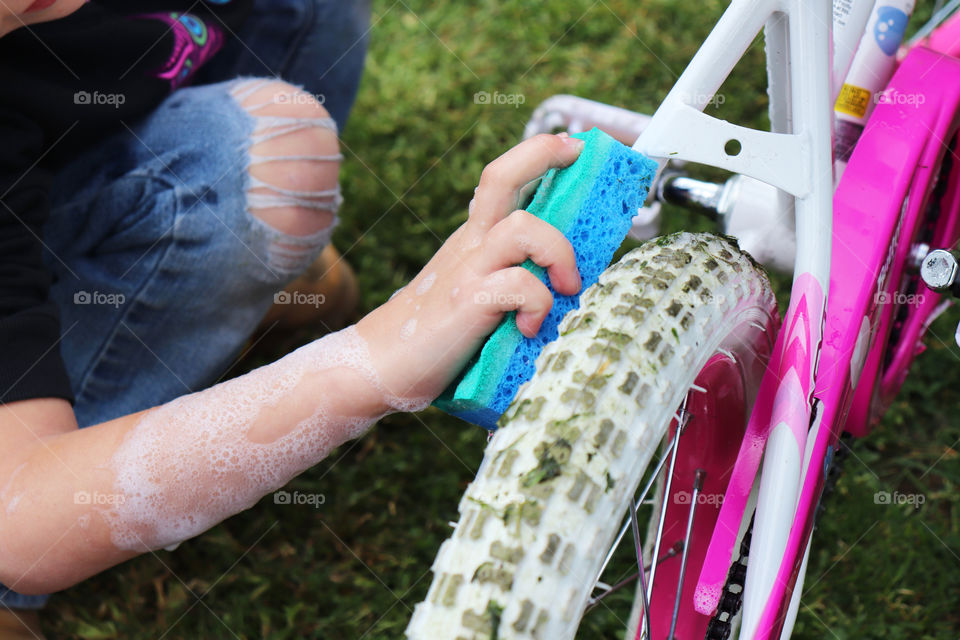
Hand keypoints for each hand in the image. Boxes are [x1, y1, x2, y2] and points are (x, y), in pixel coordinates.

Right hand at [356, 133, 584, 408]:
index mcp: (474, 240)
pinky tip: (531, 327)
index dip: (537, 153)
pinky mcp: (467, 303)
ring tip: (566, 286)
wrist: (379, 364)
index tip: (573, 145)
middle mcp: (471, 245)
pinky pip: (517, 285)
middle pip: (500, 177)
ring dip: (557, 252)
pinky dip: (537, 303)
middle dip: (542, 154)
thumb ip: (506, 276)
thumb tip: (566, 281)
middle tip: (577, 156)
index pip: (502, 180)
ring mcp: (467, 271)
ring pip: (522, 227)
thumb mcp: (472, 291)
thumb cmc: (435, 334)